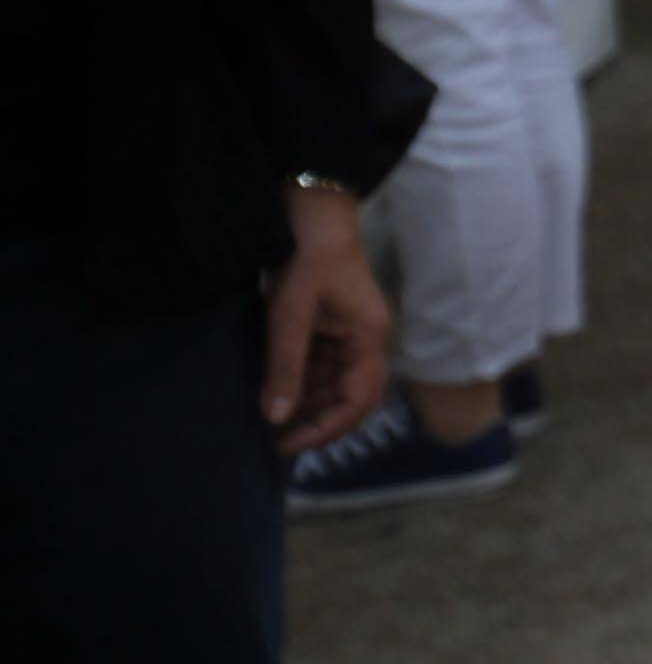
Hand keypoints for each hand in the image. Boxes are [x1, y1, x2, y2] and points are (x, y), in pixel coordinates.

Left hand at [262, 182, 391, 454]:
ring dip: (308, 405)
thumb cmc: (308, 264)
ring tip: (271, 420)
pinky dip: (301, 386)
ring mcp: (350, 337)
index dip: (326, 427)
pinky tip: (276, 394)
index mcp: (368, 339)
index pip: (357, 399)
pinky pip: (322, 369)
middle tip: (281, 442)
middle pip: (353, 398)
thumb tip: (276, 418)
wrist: (313, 220)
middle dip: (321, 422)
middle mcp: (366, 342)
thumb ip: (285, 367)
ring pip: (335, 386)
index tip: (288, 443)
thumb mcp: (289, 316)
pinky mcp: (333, 330)